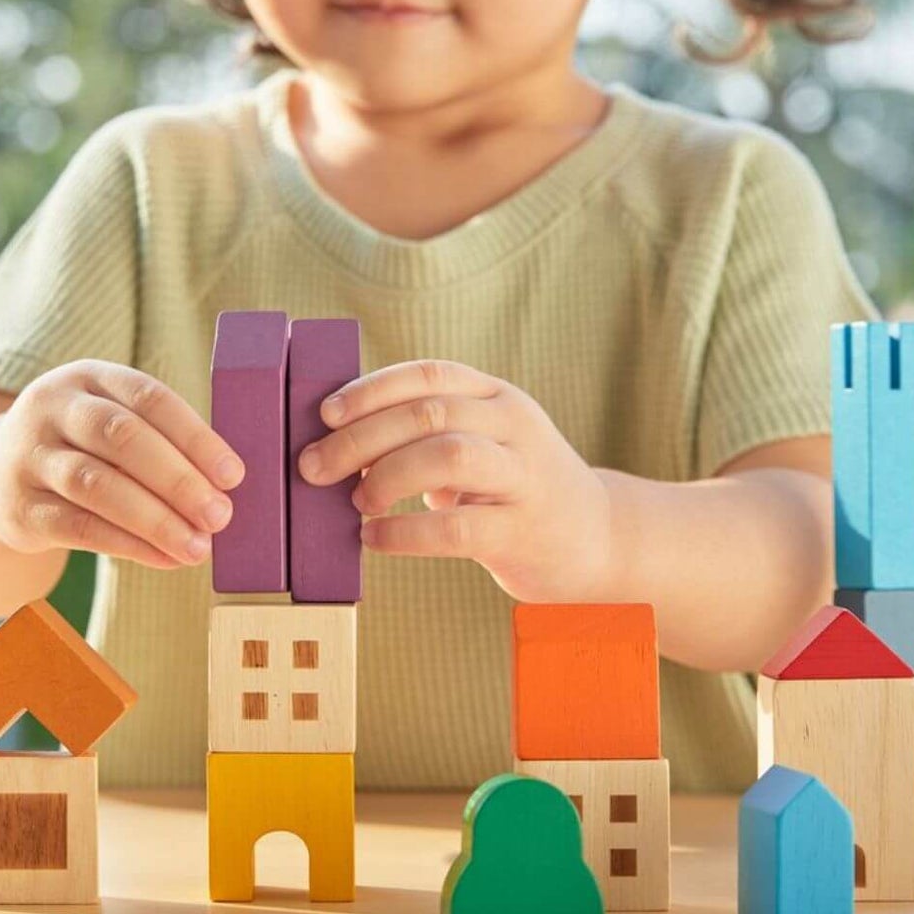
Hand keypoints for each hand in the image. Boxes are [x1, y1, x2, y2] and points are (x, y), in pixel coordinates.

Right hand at [0, 360, 244, 570]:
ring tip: (198, 546)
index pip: (149, 398)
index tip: (233, 475)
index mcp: (88, 377)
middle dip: (178, 479)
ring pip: (98, 485)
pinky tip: (164, 558)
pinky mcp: (19, 506)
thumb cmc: (77, 449)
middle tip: (221, 515)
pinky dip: (128, 545)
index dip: (195, 436)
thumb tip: (224, 488)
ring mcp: (30, 455)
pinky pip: (79, 527)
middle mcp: (52, 407)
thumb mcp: (105, 424)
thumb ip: (157, 442)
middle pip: (122, 438)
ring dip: (156, 520)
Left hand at [297, 359, 613, 602]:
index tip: (325, 413)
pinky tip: (374, 539)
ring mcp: (525, 477)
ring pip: (448, 456)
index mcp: (497, 397)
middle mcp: (515, 426)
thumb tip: (336, 439)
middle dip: (360, 438)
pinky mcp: (524, 531)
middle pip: (429, 414)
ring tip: (357, 501)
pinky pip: (457, 527)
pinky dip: (405, 532)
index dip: (371, 389)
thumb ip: (427, 432)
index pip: (429, 374)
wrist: (599, 538)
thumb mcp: (483, 442)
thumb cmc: (513, 488)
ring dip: (387, 476)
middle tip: (314, 466)